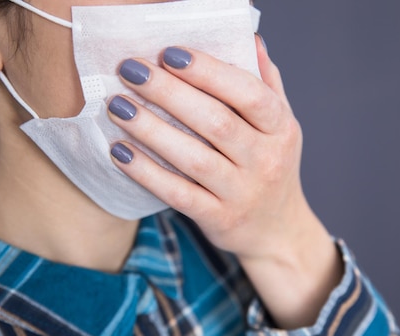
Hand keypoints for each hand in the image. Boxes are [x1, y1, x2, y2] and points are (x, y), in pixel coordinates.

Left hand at [109, 36, 340, 328]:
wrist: (277, 232)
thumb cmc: (271, 168)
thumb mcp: (280, 128)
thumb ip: (266, 86)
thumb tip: (251, 40)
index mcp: (281, 129)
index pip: (249, 94)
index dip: (209, 71)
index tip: (169, 53)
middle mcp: (266, 161)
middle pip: (216, 121)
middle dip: (169, 92)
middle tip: (130, 70)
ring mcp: (243, 193)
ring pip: (193, 158)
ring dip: (151, 129)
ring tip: (117, 106)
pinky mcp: (219, 219)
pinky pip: (178, 194)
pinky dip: (146, 172)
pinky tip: (120, 151)